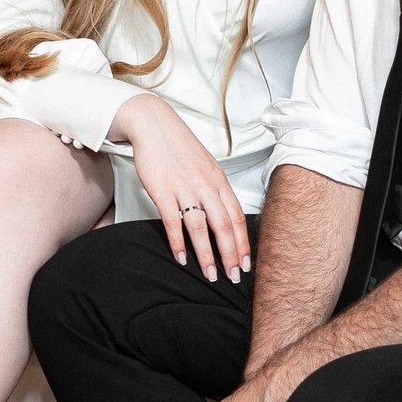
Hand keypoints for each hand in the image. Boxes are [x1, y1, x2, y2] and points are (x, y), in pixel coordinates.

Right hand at [110, 94, 249, 283]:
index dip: (243, 243)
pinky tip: (181, 257)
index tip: (246, 264)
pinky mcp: (162, 190)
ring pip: (200, 227)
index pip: (237, 217)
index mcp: (219, 181)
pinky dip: (178, 242)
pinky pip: (173, 221)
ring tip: (210, 274)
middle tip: (233, 277)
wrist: (155, 125)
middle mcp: (206, 185)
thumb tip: (226, 217)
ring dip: (206, 254)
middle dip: (230, 255)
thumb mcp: (206, 167)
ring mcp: (184, 188)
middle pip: (224, 226)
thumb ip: (216, 191)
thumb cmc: (180, 148)